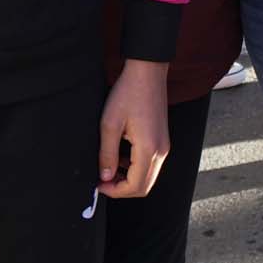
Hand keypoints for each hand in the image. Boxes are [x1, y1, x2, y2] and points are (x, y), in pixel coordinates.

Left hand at [98, 59, 169, 198]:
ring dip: (129, 179)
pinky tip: (121, 157)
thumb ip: (107, 154)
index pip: (135, 186)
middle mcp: (161, 151)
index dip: (114, 191)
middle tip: (103, 181)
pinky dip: (136, 168)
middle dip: (122, 189)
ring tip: (109, 169)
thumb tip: (105, 177)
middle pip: (144, 187)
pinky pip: (151, 164)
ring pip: (148, 177)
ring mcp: (164, 146)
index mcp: (149, 149)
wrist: (147, 71)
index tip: (98, 184)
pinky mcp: (162, 140)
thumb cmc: (128, 93)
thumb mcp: (109, 124)